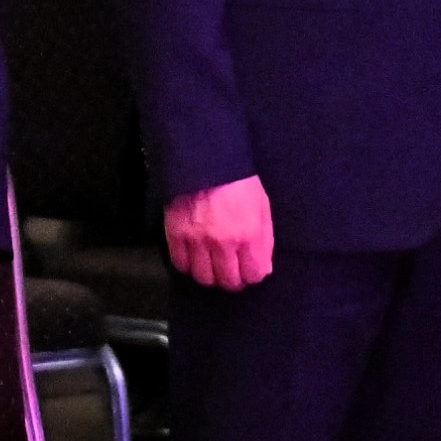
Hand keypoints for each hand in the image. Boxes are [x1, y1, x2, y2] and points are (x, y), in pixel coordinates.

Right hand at [165, 176, 276, 290]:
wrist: (206, 158)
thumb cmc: (238, 181)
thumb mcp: (262, 206)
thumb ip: (264, 240)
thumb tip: (262, 267)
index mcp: (249, 234)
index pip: (253, 274)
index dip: (253, 274)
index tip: (250, 269)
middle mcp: (223, 242)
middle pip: (228, 281)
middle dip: (233, 279)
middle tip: (232, 270)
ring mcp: (197, 240)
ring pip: (204, 278)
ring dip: (210, 275)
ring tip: (213, 265)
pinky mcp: (176, 234)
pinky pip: (180, 264)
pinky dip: (188, 265)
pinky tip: (195, 257)